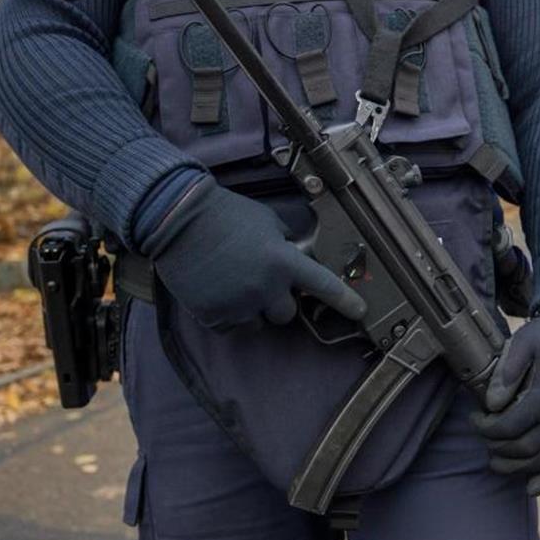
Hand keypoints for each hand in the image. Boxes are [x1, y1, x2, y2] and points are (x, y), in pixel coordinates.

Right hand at [144, 176, 366, 330]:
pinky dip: (228, 314)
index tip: (361, 312)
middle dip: (279, 301)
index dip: (345, 301)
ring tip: (234, 282)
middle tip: (262, 281)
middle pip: (287, 314)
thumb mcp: (267, 221)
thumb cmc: (225, 214)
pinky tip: (217, 290)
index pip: (323, 286)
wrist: (177, 219)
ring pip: (258, 322)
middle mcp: (265, 288)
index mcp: (283, 261)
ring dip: (253, 309)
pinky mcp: (213, 316)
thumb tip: (297, 257)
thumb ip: (286, 243)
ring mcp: (238, 304)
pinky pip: (231, 325)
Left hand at [471, 305, 539, 494]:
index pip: (507, 428)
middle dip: (496, 448)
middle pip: (523, 450)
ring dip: (516, 467)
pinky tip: (531, 486)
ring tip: (497, 458)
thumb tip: (492, 404)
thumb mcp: (523, 342)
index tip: (474, 417)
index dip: (485, 429)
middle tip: (484, 436)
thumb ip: (506, 372)